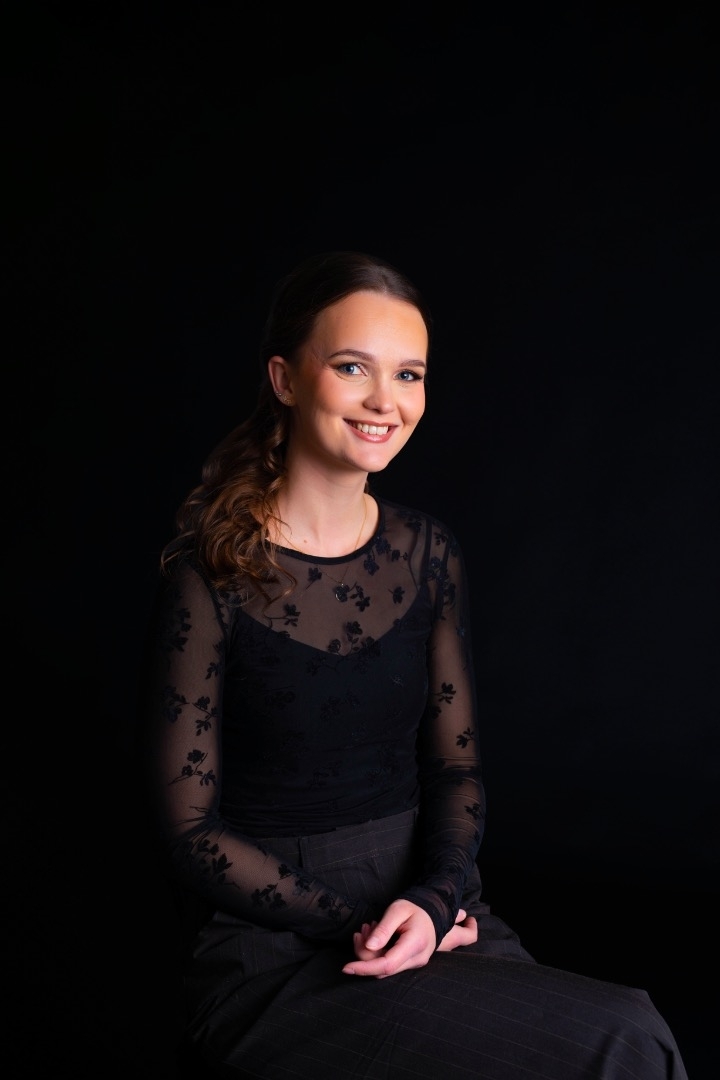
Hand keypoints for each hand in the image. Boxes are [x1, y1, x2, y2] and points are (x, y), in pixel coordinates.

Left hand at [342, 902, 476, 978]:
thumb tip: (369, 947)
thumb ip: (384, 928)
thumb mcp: (398, 910)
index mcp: (415, 944)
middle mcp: (416, 959)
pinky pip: (388, 964)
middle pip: (382, 968)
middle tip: (363, 928)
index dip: (364, 968)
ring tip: (370, 927)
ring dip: (370, 951)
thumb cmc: (415, 908)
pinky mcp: (409, 963)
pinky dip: (376, 952)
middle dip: (364, 952)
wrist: (433, 912)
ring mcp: (414, 963)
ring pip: (383, 968)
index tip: (346, 967)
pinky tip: (375, 936)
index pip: (386, 964)